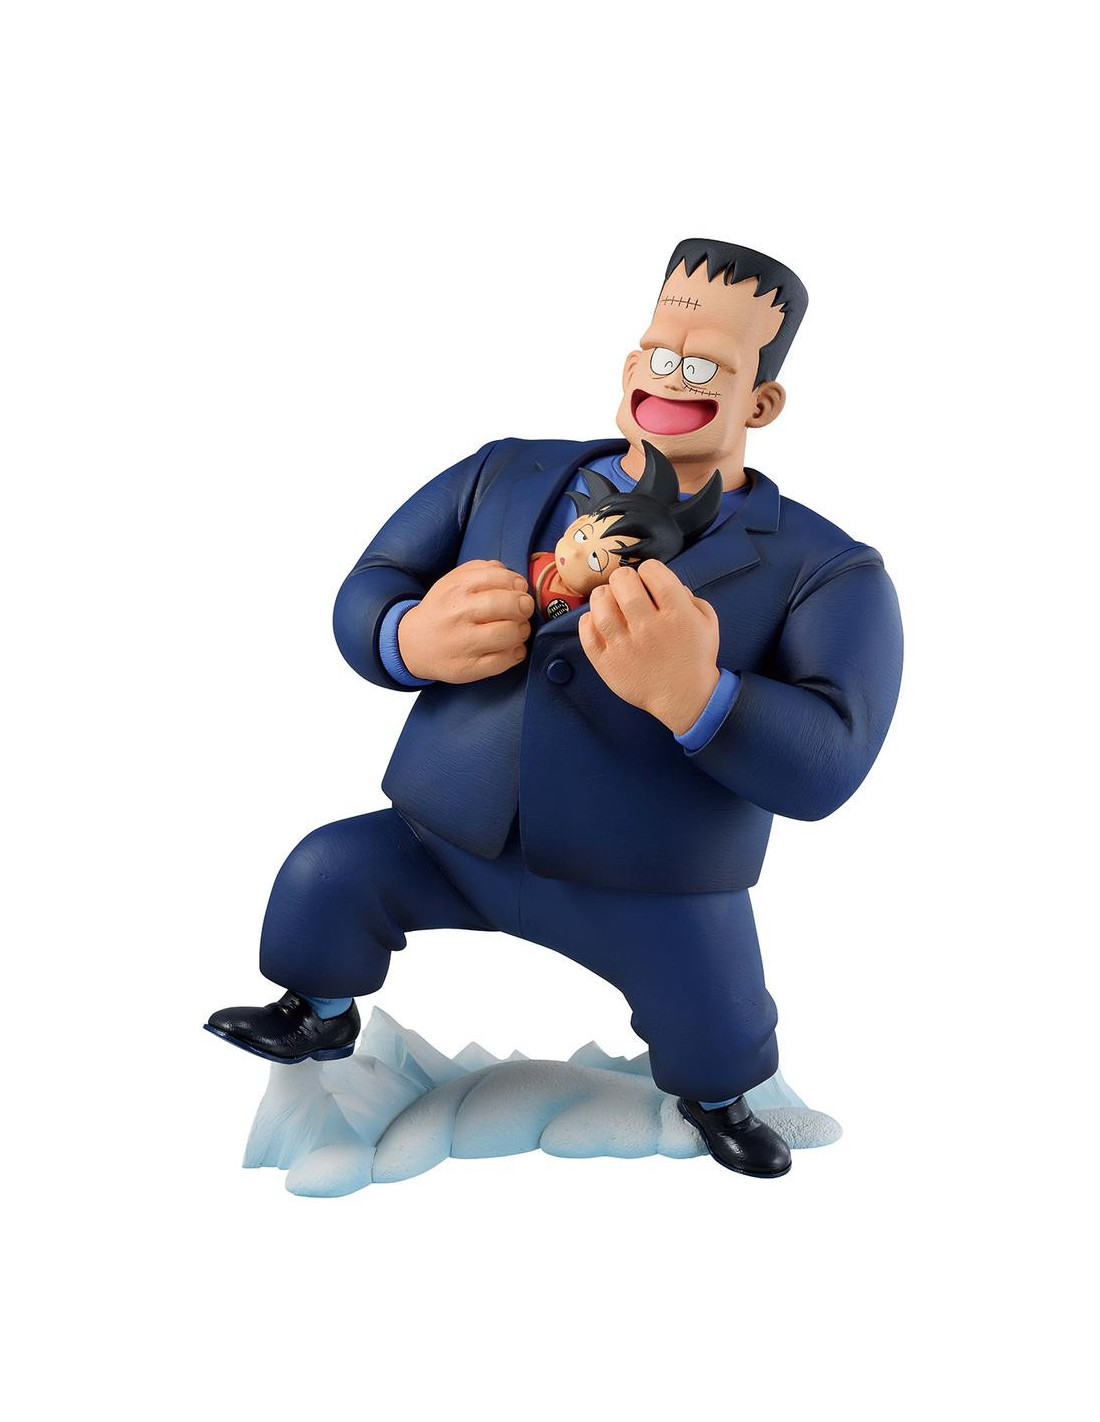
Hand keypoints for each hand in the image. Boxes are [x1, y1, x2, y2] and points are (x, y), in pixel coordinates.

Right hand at [397, 559, 532, 683]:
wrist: (412, 644)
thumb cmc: (441, 611)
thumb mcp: (452, 581)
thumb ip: (482, 570)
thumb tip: (516, 579)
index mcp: (456, 588)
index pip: (500, 578)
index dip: (517, 583)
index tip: (518, 590)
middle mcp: (458, 614)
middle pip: (509, 605)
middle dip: (524, 607)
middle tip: (522, 610)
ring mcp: (464, 643)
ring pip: (511, 634)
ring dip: (522, 631)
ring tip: (517, 629)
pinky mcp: (469, 667)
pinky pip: (505, 660)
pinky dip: (516, 652)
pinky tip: (510, 647)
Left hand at [578, 561, 720, 734]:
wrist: (684, 697)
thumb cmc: (695, 657)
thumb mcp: (707, 622)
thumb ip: (690, 597)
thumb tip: (668, 584)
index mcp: (676, 614)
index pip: (652, 571)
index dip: (648, 569)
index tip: (649, 579)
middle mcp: (649, 628)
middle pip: (623, 582)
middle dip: (623, 578)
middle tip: (626, 587)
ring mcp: (625, 646)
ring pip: (601, 606)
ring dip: (602, 596)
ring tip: (608, 600)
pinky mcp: (608, 663)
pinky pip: (587, 634)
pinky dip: (588, 621)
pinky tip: (598, 620)